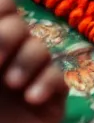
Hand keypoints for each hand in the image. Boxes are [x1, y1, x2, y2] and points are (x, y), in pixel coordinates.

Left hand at [0, 0, 65, 122]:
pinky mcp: (49, 100)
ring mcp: (26, 79)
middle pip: (18, 22)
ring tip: (12, 86)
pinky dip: (47, 82)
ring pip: (40, 47)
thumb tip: (0, 26)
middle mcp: (1, 60)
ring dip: (27, 60)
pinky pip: (58, 77)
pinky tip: (31, 100)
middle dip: (8, 34)